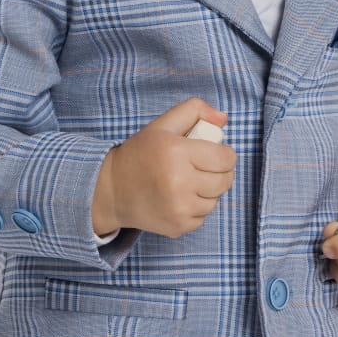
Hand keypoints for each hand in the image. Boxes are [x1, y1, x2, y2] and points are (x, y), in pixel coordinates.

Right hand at [92, 98, 236, 238]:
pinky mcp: (177, 226)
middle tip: (205, 168)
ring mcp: (179, 208)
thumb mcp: (162, 124)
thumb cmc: (140, 154)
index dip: (226, 154)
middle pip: (225, 181)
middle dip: (221, 172)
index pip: (225, 158)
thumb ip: (194, 110)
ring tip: (189, 183)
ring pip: (215, 200)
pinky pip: (202, 217)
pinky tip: (179, 199)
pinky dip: (196, 209)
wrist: (112, 190)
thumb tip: (223, 118)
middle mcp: (179, 182)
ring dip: (208, 192)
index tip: (217, 153)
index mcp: (177, 152)